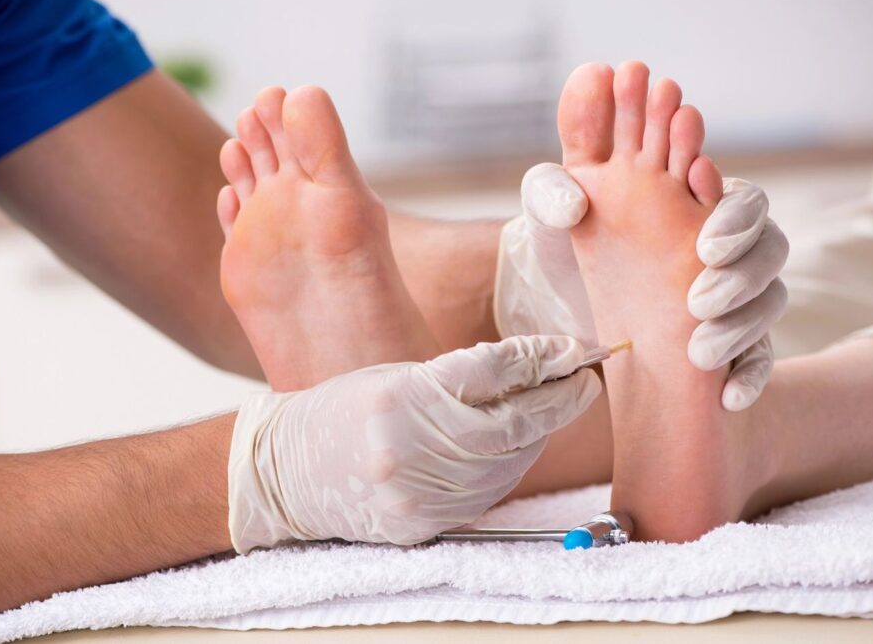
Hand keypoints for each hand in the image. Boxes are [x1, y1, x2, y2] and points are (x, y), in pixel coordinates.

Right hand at [227, 335, 600, 551]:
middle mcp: (410, 446)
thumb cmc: (342, 412)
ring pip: (509, 463)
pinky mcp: (421, 523)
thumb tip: (533, 370)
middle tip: (585, 378)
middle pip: (512, 423)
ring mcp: (416, 492)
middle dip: (558, 399)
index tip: (573, 349)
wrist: (286, 472)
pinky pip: (486, 494)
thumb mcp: (397, 375)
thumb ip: (461, 377)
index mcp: (401, 394)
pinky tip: (516, 446)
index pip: (492, 372)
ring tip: (552, 409)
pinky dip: (510, 467)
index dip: (541, 358)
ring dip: (539, 434)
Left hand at [495, 163, 788, 410]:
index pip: (745, 201)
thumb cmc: (560, 238)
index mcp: (696, 199)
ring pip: (767, 303)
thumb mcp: (546, 212)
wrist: (552, 293)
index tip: (705, 248)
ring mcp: (732, 293)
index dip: (736, 220)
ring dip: (741, 329)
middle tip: (698, 305)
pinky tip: (729, 396)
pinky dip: (750, 374)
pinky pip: (759, 356)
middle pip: (769, 251)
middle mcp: (726, 245)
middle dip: (741, 279)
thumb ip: (552, 195)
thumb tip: (573, 206)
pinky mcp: (727, 338)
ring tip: (700, 355)